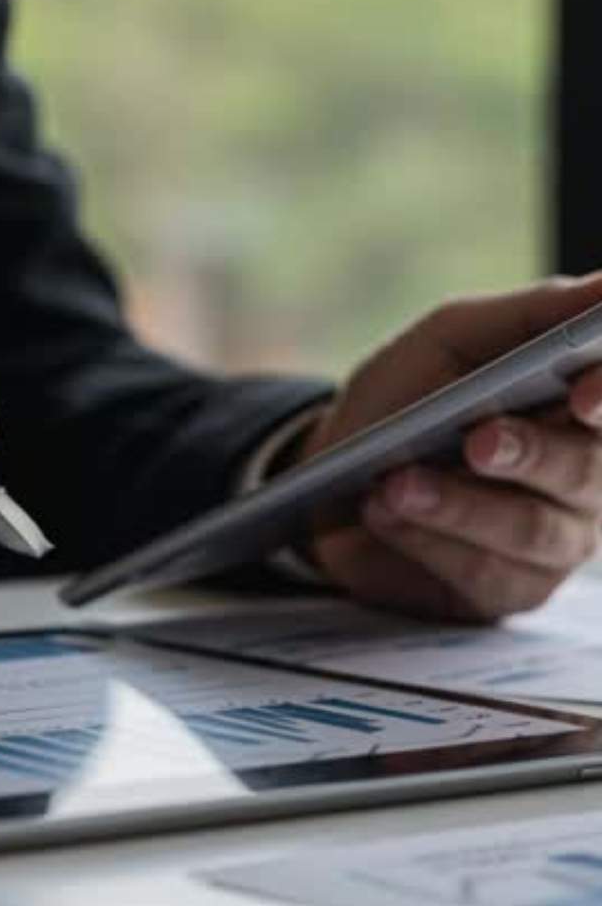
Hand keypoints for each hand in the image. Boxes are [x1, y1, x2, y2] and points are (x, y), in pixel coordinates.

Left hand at [299, 275, 601, 620]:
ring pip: (533, 530)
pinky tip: (384, 512)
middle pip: (588, 471)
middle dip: (531, 453)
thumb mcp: (453, 338)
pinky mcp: (505, 591)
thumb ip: (532, 314)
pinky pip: (482, 574)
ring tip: (395, 483)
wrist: (330, 475)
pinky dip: (428, 540)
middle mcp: (586, 476)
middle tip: (477, 440)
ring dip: (460, 504)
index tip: (582, 394)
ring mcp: (553, 541)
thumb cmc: (407, 397)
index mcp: (584, 405)